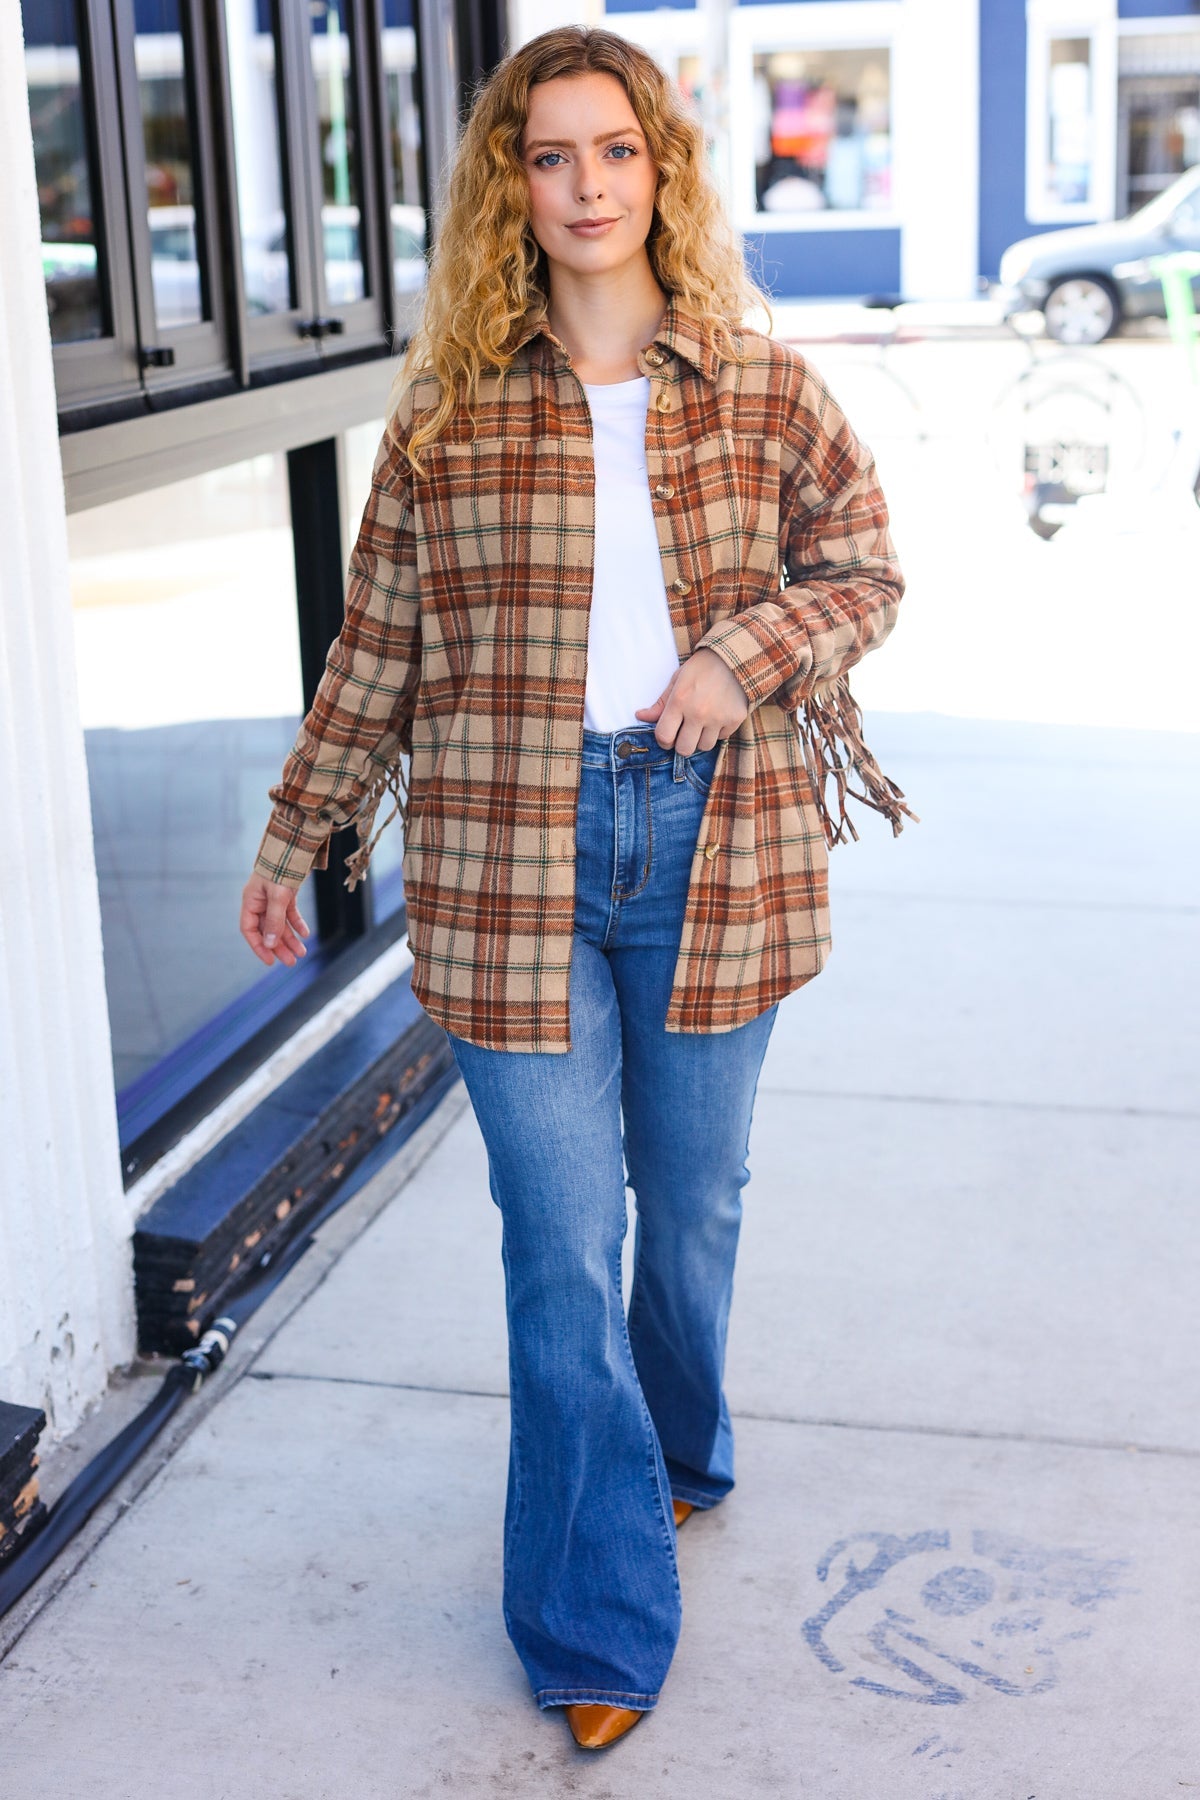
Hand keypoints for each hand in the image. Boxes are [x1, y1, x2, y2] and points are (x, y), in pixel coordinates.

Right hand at [240, 874, 310, 967]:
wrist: (292, 845)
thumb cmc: (280, 868)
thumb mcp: (278, 896)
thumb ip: (274, 920)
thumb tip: (270, 944)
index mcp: (251, 901)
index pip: (250, 930)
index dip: (259, 946)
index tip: (270, 961)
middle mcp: (260, 901)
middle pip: (267, 930)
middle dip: (279, 947)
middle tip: (291, 962)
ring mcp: (273, 898)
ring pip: (280, 924)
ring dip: (290, 938)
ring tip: (302, 952)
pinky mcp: (286, 893)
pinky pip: (290, 913)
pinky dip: (297, 923)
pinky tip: (306, 934)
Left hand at [634, 647, 748, 754]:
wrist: (734, 657)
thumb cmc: (701, 668)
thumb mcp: (677, 680)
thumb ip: (660, 703)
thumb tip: (640, 716)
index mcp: (679, 701)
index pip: (664, 736)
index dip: (663, 740)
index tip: (667, 736)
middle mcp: (698, 712)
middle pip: (684, 749)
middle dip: (682, 743)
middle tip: (685, 733)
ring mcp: (718, 717)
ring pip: (704, 746)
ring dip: (701, 739)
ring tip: (703, 723)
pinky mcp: (735, 719)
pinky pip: (722, 737)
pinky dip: (718, 731)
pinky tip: (718, 716)